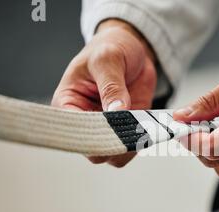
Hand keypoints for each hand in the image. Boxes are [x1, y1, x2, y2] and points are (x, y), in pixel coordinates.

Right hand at [52, 19, 156, 166]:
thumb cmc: (110, 48)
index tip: (111, 127)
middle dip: (113, 144)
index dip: (90, 136)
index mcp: (67, 104)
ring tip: (143, 127)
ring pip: (114, 156)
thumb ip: (111, 85)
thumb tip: (116, 111)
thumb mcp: (108, 59)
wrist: (131, 49)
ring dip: (130, 147)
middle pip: (94, 151)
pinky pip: (133, 147)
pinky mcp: (127, 129)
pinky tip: (151, 128)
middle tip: (132, 127)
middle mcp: (85, 121)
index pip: (72, 132)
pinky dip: (143, 142)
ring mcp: (107, 128)